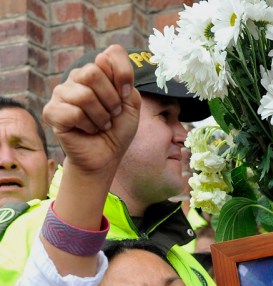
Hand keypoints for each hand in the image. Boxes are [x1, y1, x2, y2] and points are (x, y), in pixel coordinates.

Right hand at [43, 44, 140, 174]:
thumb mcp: (131, 105)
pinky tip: (87, 130)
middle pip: (93, 72)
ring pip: (84, 95)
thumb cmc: (117, 131)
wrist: (106, 157)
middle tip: (112, 115)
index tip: (127, 94)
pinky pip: (73, 113)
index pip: (112, 53)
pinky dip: (88, 126)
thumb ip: (125, 81)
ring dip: (101, 117)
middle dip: (111, 100)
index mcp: (97, 72)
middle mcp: (77, 78)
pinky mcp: (51, 111)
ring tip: (101, 125)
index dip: (124, 73)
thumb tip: (102, 60)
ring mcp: (61, 93)